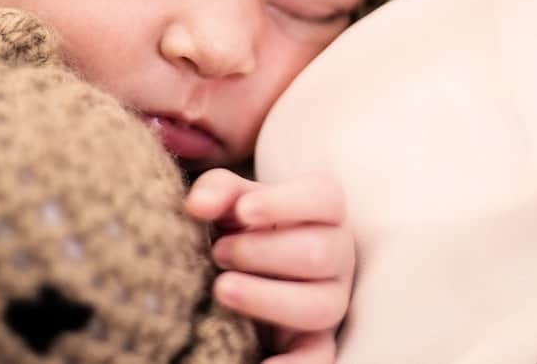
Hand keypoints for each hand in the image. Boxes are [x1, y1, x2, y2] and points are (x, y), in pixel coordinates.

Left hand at [186, 169, 354, 363]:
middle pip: (320, 252)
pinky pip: (320, 358)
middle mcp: (337, 254)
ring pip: (322, 306)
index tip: (242, 210)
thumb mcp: (229, 201)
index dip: (286, 202)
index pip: (326, 198)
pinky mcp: (318, 341)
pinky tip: (259, 362)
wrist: (239, 266)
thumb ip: (218, 191)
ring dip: (267, 298)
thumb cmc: (240, 225)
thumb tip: (199, 205)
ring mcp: (331, 299)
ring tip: (221, 288)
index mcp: (323, 211)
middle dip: (260, 252)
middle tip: (218, 252)